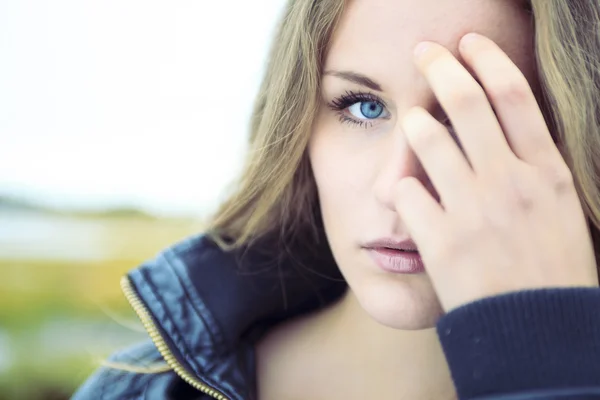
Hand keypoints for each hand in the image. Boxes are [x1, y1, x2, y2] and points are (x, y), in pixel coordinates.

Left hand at [393, 32, 598, 311]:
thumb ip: (534, 174)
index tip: (469, 42)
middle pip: (467, 101)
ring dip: (414, 122)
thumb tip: (506, 139)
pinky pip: (405, 193)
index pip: (514, 95)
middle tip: (424, 51)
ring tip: (412, 119)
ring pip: (428, 139)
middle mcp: (509, 181)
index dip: (488, 60)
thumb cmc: (553, 276)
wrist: (538, 337)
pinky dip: (400, 186)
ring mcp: (472, 209)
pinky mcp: (439, 240)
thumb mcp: (561, 214)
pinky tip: (403, 192)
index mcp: (546, 172)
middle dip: (440, 66)